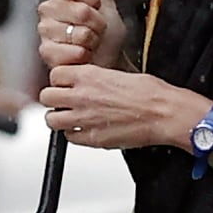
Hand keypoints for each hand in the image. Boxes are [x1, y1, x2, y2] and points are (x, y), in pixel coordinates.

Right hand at [37, 0, 127, 73]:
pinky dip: (84, 56)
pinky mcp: (46, 52)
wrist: (107, 61)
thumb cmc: (105, 34)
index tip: (97, 5)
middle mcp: (49, 9)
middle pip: (81, 10)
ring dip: (92, 41)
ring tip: (89, 43)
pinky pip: (73, 50)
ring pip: (79, 32)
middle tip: (96, 29)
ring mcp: (46, 31)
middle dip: (97, 24)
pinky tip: (82, 55)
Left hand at [40, 65, 191, 149]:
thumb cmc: (153, 94)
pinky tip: (86, 130)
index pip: (55, 74)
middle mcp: (82, 96)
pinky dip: (74, 135)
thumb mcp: (122, 73)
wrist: (165, 114)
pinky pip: (69, 138)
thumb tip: (90, 82)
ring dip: (59, 119)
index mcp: (89, 76)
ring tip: (70, 118)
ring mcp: (85, 118)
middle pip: (46, 97)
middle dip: (54, 100)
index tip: (66, 84)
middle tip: (64, 102)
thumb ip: (98, 78)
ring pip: (51, 120)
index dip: (60, 81)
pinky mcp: (92, 138)